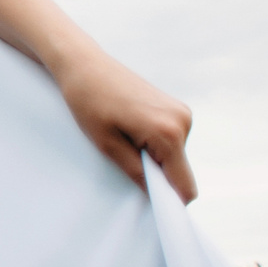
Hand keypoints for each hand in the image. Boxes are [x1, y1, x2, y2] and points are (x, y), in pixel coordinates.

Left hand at [51, 52, 195, 202]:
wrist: (84, 64)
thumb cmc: (88, 102)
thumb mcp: (106, 145)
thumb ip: (136, 173)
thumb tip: (156, 197)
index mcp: (169, 132)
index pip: (184, 186)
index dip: (168, 200)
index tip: (146, 202)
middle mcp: (183, 121)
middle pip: (179, 171)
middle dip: (156, 174)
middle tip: (123, 157)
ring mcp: (182, 112)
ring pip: (175, 157)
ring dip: (152, 157)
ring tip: (123, 136)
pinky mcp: (175, 108)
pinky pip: (171, 141)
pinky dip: (154, 144)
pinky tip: (130, 127)